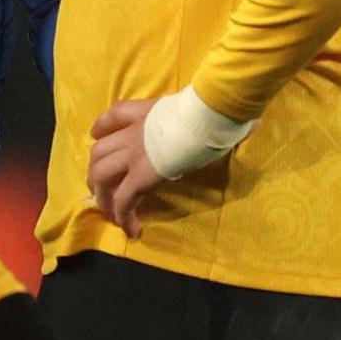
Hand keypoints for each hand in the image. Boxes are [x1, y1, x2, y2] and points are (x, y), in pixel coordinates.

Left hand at [85, 89, 249, 233]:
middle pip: (98, 152)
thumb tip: (244, 123)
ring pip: (100, 177)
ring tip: (113, 215)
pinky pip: (123, 201)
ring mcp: (134, 155)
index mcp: (146, 113)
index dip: (101, 129)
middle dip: (95, 173)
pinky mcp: (141, 177)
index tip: (99, 137)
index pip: (113, 116)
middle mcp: (133, 133)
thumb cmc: (214, 109)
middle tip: (104, 189)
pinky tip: (133, 230)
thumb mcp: (203, 109)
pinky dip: (123, 218)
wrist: (209, 114)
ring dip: (103, 198)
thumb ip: (209, 116)